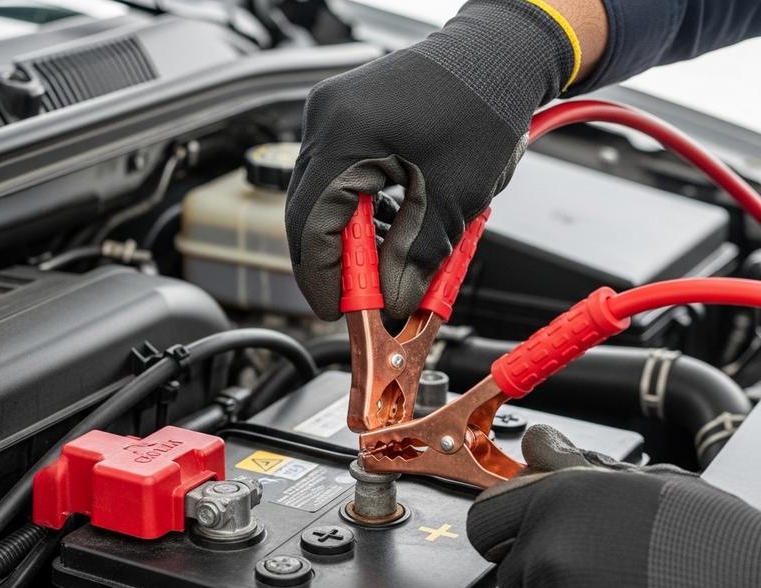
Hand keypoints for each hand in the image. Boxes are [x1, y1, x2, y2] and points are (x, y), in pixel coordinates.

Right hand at [286, 0, 577, 319]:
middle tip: (359, 299)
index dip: (320, 278)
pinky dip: (357, 213)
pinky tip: (385, 232)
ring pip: (321, 199)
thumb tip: (393, 301)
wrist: (501, 55)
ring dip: (348, 240)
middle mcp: (326, 120)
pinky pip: (338, 178)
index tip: (337, 310)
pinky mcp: (347, 119)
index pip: (310, 226)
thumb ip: (414, 261)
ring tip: (381, 268)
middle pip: (308, 214)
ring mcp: (333, 116)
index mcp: (344, 136)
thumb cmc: (484, 105)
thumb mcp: (451, 200)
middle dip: (333, 264)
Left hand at [467, 425, 760, 587]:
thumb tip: (536, 443)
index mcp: (555, 501)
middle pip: (510, 574)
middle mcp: (544, 550)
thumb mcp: (644, 482)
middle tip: (599, 580)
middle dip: (543, 577)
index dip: (508, 530)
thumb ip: (574, 465)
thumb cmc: (713, 540)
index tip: (528, 538)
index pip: (485, 519)